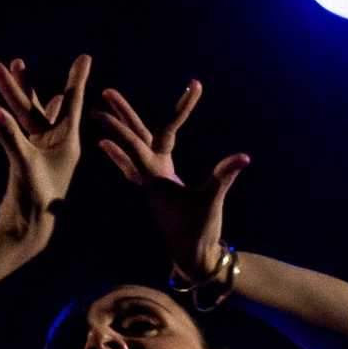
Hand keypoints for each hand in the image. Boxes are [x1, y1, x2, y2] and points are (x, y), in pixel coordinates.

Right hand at [0, 53, 90, 241]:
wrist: (28, 230)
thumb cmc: (34, 200)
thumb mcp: (23, 164)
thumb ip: (8, 135)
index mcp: (68, 143)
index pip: (73, 103)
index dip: (77, 79)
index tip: (85, 57)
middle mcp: (58, 145)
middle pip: (43, 107)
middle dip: (25, 85)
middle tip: (15, 61)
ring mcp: (42, 153)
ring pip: (28, 117)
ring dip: (16, 97)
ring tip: (6, 71)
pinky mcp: (28, 162)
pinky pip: (22, 130)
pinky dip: (15, 116)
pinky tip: (12, 104)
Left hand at [94, 78, 250, 280]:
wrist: (191, 258)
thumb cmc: (199, 232)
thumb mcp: (212, 201)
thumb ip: (224, 177)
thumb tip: (243, 157)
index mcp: (155, 177)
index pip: (142, 141)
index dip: (148, 116)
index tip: (162, 90)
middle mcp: (149, 177)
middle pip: (133, 138)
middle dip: (120, 116)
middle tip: (104, 92)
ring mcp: (153, 182)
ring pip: (134, 148)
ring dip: (121, 130)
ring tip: (104, 111)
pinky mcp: (160, 187)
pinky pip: (135, 165)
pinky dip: (122, 154)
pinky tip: (109, 147)